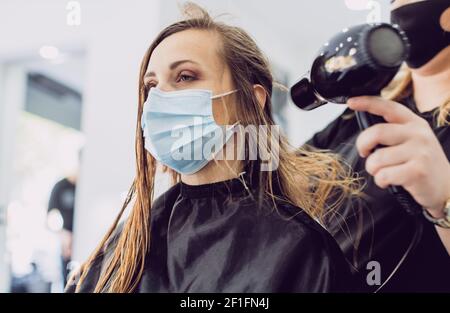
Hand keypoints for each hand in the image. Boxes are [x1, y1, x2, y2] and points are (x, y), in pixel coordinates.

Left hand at [348, 96, 449, 216]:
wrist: (446, 188)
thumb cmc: (421, 164)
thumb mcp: (413, 141)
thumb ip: (393, 133)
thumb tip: (365, 135)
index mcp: (414, 123)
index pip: (388, 107)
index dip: (367, 102)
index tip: (351, 102)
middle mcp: (418, 134)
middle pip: (376, 133)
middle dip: (362, 145)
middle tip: (365, 153)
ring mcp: (419, 152)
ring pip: (377, 159)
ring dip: (373, 169)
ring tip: (383, 172)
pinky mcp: (418, 171)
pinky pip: (384, 175)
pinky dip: (380, 181)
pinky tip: (389, 182)